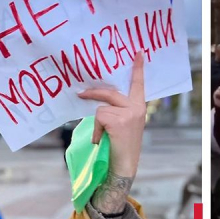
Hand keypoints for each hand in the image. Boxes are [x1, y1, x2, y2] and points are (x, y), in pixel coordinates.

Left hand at [78, 52, 146, 177]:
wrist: (125, 166)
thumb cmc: (122, 148)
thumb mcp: (125, 125)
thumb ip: (119, 111)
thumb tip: (100, 100)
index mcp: (139, 107)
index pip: (138, 84)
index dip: (137, 68)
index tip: (138, 52)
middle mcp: (136, 108)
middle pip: (110, 93)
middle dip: (93, 93)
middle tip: (80, 93)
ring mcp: (128, 113)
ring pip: (102, 108)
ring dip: (97, 122)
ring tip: (102, 136)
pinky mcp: (118, 120)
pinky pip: (98, 117)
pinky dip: (96, 129)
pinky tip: (101, 139)